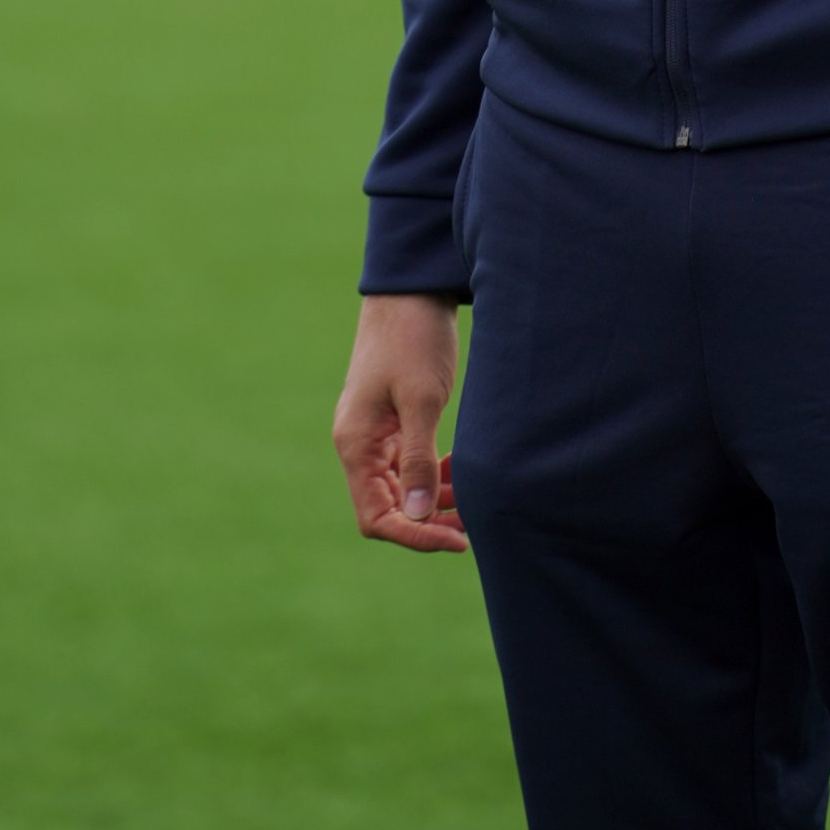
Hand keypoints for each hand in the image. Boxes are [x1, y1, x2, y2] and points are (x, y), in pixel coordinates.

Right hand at [333, 294, 468, 552]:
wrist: (410, 291)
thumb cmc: (413, 339)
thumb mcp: (422, 400)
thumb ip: (419, 461)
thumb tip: (420, 518)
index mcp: (356, 444)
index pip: (376, 518)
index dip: (415, 536)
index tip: (458, 539)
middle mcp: (359, 445)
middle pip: (388, 510)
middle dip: (429, 522)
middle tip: (473, 522)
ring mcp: (374, 435)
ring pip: (401, 490)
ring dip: (435, 501)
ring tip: (473, 498)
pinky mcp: (391, 423)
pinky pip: (408, 467)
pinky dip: (434, 476)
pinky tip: (460, 470)